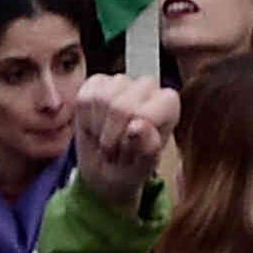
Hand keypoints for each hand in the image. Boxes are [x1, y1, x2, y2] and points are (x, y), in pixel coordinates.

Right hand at [69, 73, 177, 208]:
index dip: (131, 138)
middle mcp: (148, 87)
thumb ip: (146, 148)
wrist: (106, 170)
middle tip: (116, 150)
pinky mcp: (97, 82)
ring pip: (101, 99)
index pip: (145, 113)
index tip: (130, 153)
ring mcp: (121, 82)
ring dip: (98, 129)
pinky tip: (95, 128)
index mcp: (168, 104)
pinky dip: (85, 120)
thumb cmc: (131, 168)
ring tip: (106, 140)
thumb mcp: (142, 168)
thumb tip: (138, 126)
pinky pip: (84, 98)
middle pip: (120, 107)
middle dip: (112, 137)